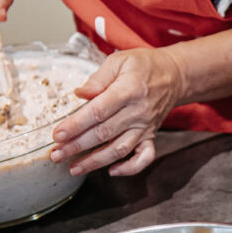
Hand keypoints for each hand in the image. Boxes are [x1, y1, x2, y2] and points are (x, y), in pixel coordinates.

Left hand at [50, 48, 185, 176]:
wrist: (175, 75)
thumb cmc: (144, 65)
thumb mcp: (120, 61)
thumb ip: (98, 78)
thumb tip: (79, 94)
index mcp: (128, 91)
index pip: (98, 112)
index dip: (76, 125)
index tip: (57, 134)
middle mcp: (138, 112)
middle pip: (104, 133)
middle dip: (77, 146)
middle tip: (56, 154)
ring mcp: (146, 126)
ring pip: (120, 149)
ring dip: (95, 162)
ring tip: (74, 168)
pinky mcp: (151, 135)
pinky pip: (145, 157)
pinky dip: (130, 168)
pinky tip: (112, 171)